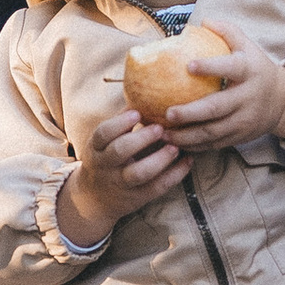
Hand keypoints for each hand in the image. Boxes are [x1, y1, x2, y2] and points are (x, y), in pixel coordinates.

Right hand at [55, 101, 186, 250]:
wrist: (96, 198)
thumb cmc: (106, 158)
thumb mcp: (104, 141)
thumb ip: (121, 121)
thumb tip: (142, 86)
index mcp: (96, 147)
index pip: (102, 133)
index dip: (119, 123)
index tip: (137, 113)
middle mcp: (105, 165)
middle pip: (119, 152)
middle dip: (140, 139)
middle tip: (160, 128)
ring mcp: (121, 183)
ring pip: (138, 173)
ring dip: (159, 159)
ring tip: (175, 146)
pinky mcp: (137, 197)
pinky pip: (157, 188)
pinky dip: (174, 175)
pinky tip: (188, 161)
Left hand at [161, 41, 284, 153]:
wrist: (283, 101)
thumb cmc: (256, 69)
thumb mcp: (248, 46)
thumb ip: (228, 32)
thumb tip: (203, 21)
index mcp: (249, 71)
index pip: (231, 68)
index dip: (211, 67)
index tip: (188, 66)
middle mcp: (247, 97)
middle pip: (218, 108)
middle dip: (192, 113)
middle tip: (169, 112)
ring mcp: (244, 120)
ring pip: (214, 132)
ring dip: (187, 135)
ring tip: (164, 132)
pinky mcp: (240, 136)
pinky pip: (215, 144)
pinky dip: (194, 145)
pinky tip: (175, 143)